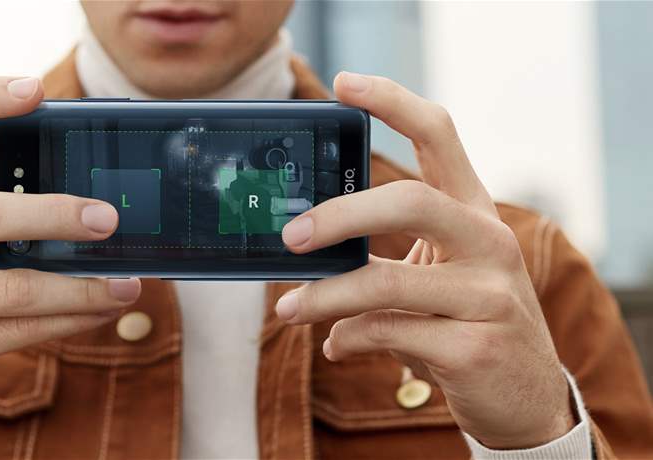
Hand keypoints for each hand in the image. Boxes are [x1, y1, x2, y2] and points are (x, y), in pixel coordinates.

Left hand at [275, 72, 574, 448]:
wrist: (526, 398)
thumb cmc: (466, 321)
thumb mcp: (439, 272)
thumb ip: (385, 249)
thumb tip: (302, 245)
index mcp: (474, 212)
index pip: (439, 136)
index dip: (392, 103)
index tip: (343, 83)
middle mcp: (489, 242)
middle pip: (410, 201)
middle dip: (339, 216)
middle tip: (292, 237)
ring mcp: (489, 296)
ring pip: (386, 282)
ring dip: (324, 297)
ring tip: (287, 309)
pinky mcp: (475, 347)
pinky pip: (389, 332)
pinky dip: (348, 338)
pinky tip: (336, 344)